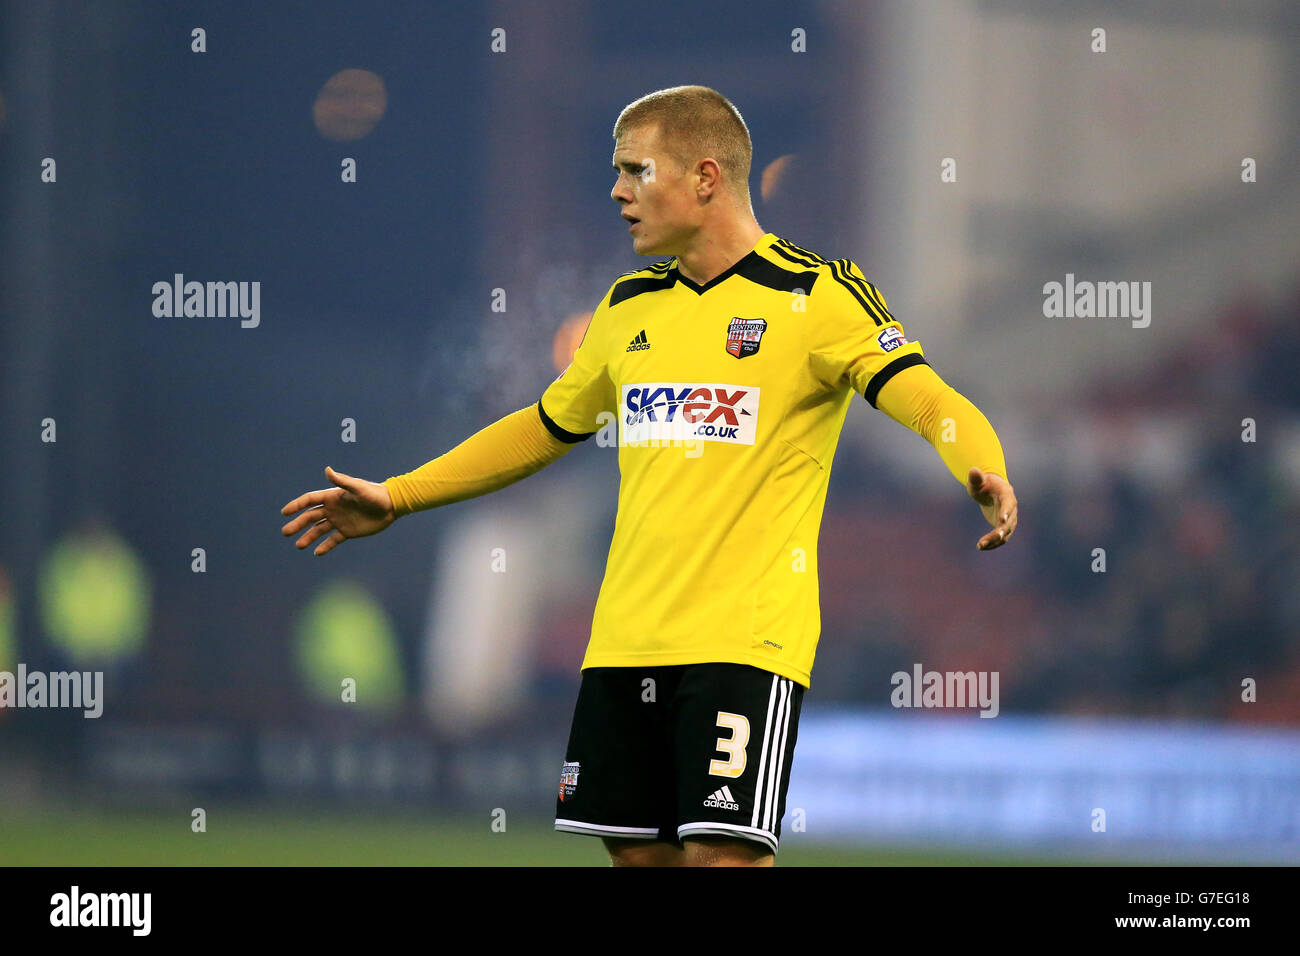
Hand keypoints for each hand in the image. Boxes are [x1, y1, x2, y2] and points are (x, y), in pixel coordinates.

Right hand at [280, 466, 396, 555]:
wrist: (391, 506)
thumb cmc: (375, 494)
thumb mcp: (358, 488)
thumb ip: (343, 481)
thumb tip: (327, 470)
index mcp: (332, 497)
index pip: (310, 501)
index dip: (296, 505)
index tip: (285, 512)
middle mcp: (333, 509)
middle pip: (310, 517)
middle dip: (297, 524)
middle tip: (285, 532)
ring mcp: (339, 521)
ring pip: (319, 530)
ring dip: (308, 537)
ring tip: (298, 546)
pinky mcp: (348, 532)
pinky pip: (333, 540)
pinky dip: (325, 546)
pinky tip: (317, 553)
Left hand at [968, 467, 1017, 550]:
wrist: (990, 491)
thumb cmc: (983, 484)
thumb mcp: (977, 481)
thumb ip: (976, 477)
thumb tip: (973, 470)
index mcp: (1006, 494)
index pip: (1009, 503)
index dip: (1006, 511)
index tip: (1002, 520)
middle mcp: (1011, 507)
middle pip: (1009, 522)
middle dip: (1000, 531)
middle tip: (992, 538)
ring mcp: (1010, 518)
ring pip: (1006, 533)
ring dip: (994, 540)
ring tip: (980, 545)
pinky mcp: (1005, 527)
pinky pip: (1001, 538)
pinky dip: (992, 543)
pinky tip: (981, 547)